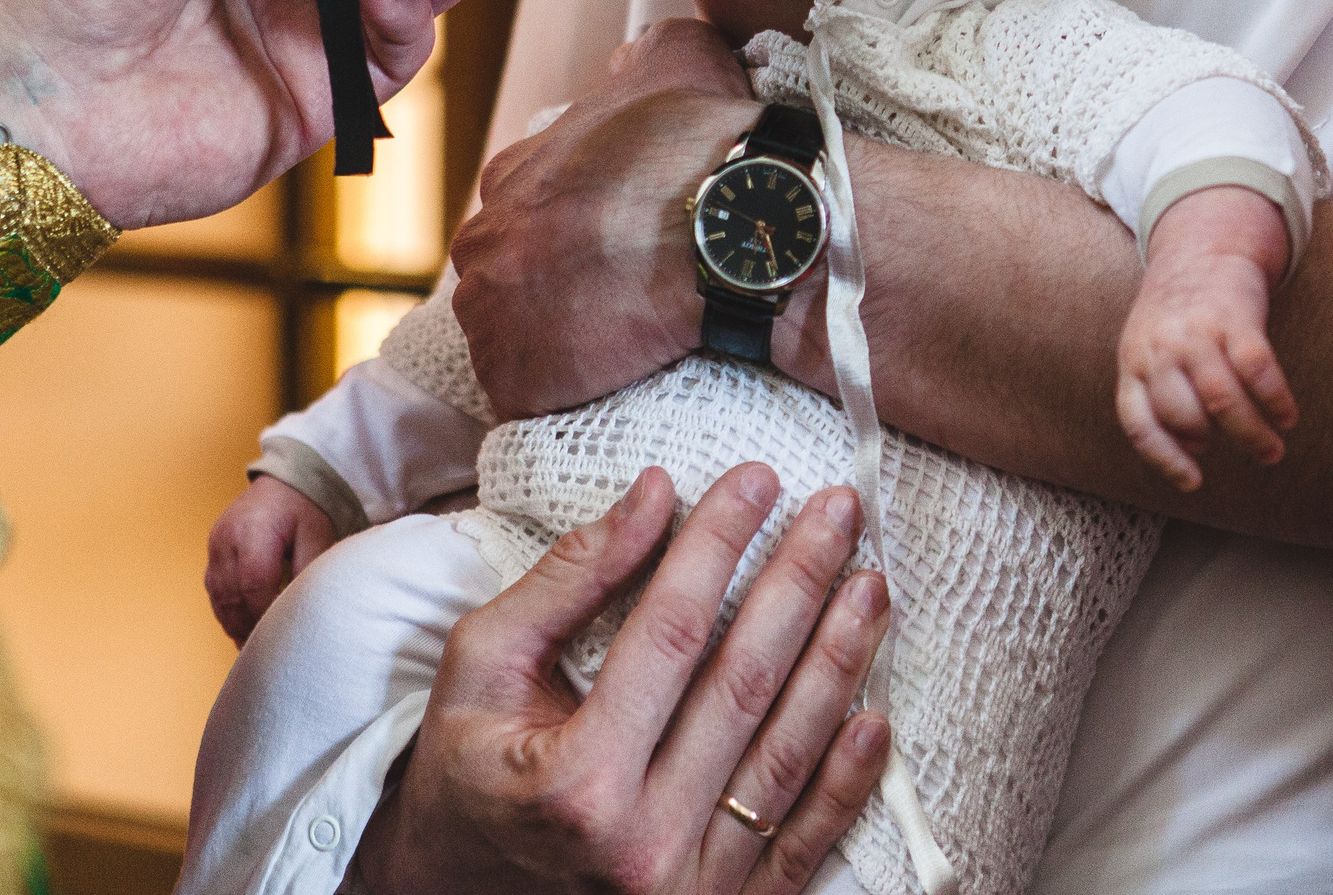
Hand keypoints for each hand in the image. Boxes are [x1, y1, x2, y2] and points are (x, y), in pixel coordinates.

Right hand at [204, 475, 339, 646]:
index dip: (264, 615)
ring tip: (254, 648)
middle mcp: (226, 539)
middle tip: (266, 654)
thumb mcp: (318, 534)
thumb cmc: (306, 507)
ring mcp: (214, 546)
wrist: (285, 480)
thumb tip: (305, 610)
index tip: (279, 637)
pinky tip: (244, 628)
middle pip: (230, 595)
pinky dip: (228, 612)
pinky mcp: (213, 553)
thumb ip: (309, 571)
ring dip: (235, 624)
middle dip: (247, 626)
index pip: (253, 584)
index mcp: (253, 530)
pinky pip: (215, 591)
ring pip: (218, 597)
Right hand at [357, 463, 892, 894]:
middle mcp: (640, 843)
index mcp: (576, 779)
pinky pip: (804, 843)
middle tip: (839, 510)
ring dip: (840, 661)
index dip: (720, 544)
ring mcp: (690, 890)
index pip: (673, 633)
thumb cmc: (469, 767)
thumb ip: (569, 580)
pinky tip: (876, 711)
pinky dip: (848, 779)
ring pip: (789, 757)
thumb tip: (655, 492)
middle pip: (746, 685)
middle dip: (801, 582)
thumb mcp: (483, 664)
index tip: (757, 479)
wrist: (456, 894)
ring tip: (871, 582)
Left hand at [453, 20, 759, 418]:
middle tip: (621, 304)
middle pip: (509, 278)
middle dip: (554, 293)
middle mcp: (486, 239)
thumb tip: (629, 58)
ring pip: (514, 341)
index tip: (615, 251)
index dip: (573, 235)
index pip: (525, 213)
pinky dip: (562, 399)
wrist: (733, 227)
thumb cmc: (706, 147)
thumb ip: (643, 54)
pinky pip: (530, 400)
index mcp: (514, 174)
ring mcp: (492, 313)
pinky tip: (609, 388)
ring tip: (622, 352)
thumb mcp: (677, 60)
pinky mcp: (516, 380)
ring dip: (557, 349)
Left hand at [1115, 186, 1297, 491]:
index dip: (1165, 458)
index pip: (1139, 422)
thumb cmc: (1176, 316)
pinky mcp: (1235, 318)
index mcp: (1133, 361)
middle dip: (1222, 443)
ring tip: (1273, 449)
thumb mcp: (1147, 350)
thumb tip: (1194, 448)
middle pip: (1187, 415)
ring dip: (1252, 434)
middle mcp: (1161, 348)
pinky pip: (1257, 370)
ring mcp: (1197, 332)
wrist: (1202, 248)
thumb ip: (1160, 396)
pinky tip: (1287, 415)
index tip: (1194, 481)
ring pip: (1223, 400)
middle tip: (1256, 455)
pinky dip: (1275, 400)